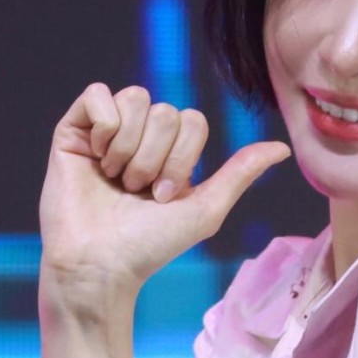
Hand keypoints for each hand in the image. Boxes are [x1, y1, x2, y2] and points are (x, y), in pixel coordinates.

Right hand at [39, 82, 291, 298]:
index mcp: (171, 153)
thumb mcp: (206, 209)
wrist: (101, 263)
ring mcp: (106, 132)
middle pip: (166, 111)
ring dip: (130, 148)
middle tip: (137, 192)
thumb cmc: (151, 245)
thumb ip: (241, 173)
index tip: (164, 197)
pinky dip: (103, 125)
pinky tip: (96, 157)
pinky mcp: (73, 131)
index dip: (183, 158)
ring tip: (116, 180)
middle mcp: (140, 137)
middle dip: (155, 158)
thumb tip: (283, 147)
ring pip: (135, 99)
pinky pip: (97, 94)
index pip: (193, 120)